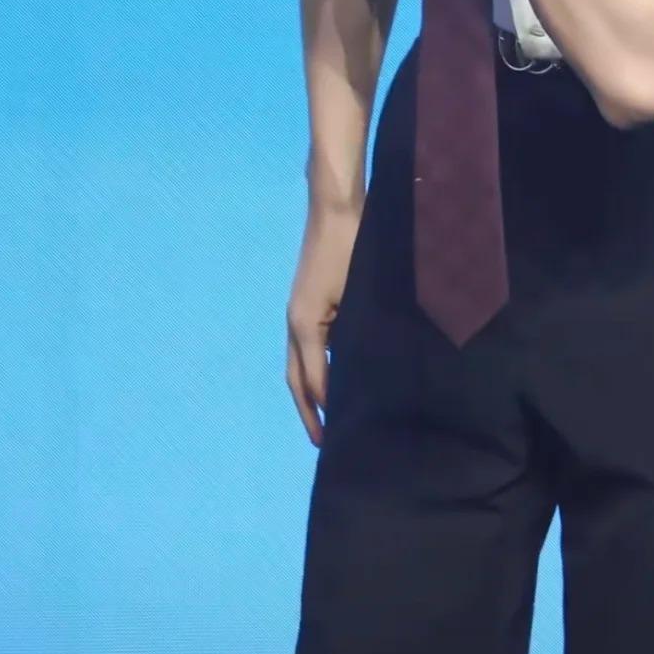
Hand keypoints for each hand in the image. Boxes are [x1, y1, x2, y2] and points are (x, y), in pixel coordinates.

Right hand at [286, 202, 364, 445]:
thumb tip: (357, 375)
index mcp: (305, 326)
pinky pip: (308, 347)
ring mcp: (299, 314)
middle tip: (322, 442)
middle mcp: (295, 324)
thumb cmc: (351, 250)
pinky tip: (334, 377)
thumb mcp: (356, 297)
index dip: (325, 408)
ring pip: (299, 364)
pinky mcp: (308, 305)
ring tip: (326, 418)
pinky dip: (316, 369)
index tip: (337, 435)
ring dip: (309, 391)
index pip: (314, 380)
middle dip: (308, 410)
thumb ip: (354, 338)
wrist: (337, 211)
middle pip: (296, 379)